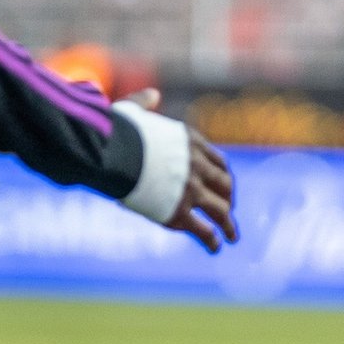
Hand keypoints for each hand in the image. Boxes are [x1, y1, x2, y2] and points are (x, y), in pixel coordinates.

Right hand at [125, 89, 237, 253]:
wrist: (111, 153)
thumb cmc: (116, 130)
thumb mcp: (133, 111)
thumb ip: (145, 104)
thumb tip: (152, 95)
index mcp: (190, 142)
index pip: (218, 161)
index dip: (222, 175)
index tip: (223, 185)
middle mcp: (197, 166)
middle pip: (225, 185)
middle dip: (228, 198)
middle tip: (228, 209)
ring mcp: (191, 190)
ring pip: (220, 211)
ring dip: (229, 225)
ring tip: (232, 237)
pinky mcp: (179, 212)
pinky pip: (203, 230)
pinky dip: (212, 241)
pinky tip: (216, 248)